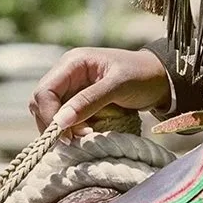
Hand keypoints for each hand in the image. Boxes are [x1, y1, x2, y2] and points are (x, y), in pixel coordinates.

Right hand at [29, 47, 171, 136]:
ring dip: (62, 130)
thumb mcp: (118, 85)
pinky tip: (86, 135)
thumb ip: (90, 100)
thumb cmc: (142, 76)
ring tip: (85, 137)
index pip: (44, 91)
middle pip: (41, 104)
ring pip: (50, 114)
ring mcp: (71, 88)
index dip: (50, 116)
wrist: (160, 79)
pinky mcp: (77, 101)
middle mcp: (66, 74)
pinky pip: (63, 119)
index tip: (66, 136)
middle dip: (54, 125)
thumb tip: (61, 122)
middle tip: (76, 140)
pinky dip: (70, 130)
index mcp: (73, 62)